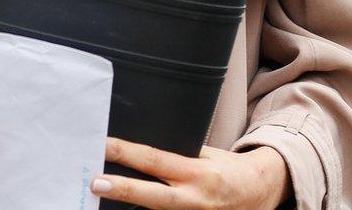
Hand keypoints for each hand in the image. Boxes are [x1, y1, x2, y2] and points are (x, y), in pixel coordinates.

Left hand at [90, 139, 291, 209]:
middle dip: (122, 188)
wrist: (256, 193)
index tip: (104, 147)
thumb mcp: (205, 154)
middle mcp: (195, 199)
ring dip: (130, 205)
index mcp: (198, 173)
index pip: (156, 160)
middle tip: (95, 182)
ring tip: (103, 195)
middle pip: (152, 195)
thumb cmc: (225, 168)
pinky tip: (127, 206)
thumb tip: (143, 152)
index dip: (128, 154)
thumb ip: (177, 155)